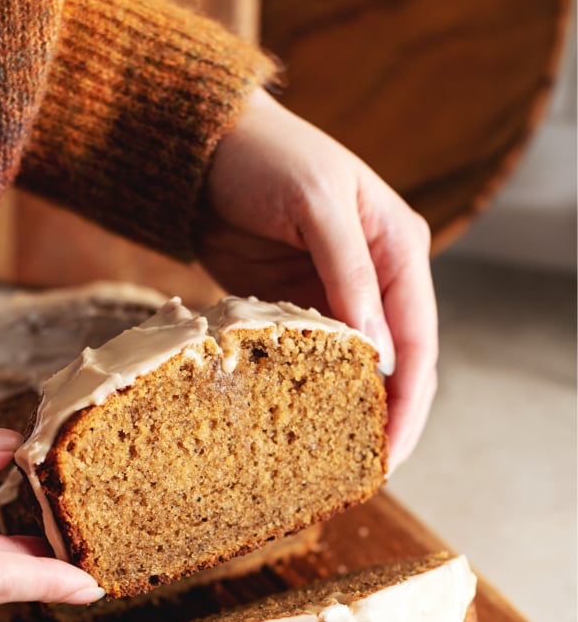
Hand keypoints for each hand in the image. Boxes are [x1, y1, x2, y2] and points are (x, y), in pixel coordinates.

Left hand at [199, 88, 437, 470]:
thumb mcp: (317, 206)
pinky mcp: (294, 309)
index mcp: (400, 251)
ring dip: (347, 415)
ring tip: (334, 466)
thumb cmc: (268, 156)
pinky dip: (308, 395)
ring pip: (353, 373)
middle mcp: (377, 281)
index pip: (418, 343)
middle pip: (395, 368)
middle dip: (385, 420)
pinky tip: (296, 429)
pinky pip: (309, 363)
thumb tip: (378, 354)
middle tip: (366, 476)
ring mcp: (335, 298)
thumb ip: (349, 276)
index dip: (408, 404)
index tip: (390, 455)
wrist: (203, 145)